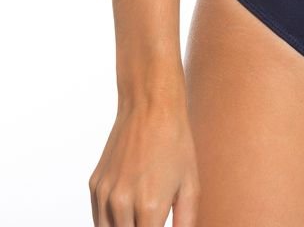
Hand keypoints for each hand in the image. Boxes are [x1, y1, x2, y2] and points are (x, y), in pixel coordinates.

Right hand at [88, 94, 199, 225]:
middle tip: (151, 220)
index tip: (158, 224)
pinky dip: (111, 221)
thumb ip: (186, 221)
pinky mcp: (94, 185)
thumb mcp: (191, 184)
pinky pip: (99, 217)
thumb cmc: (175, 143)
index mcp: (149, 206)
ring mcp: (104, 194)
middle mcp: (122, 203)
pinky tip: (127, 211)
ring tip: (140, 217)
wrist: (150, 107)